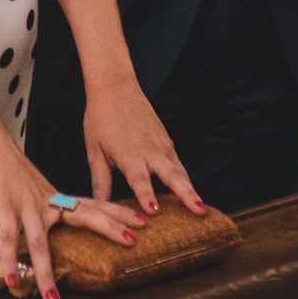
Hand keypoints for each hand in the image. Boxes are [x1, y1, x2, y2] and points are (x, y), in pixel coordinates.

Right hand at [0, 112, 143, 298]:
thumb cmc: (8, 165)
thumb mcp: (33, 187)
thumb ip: (45, 206)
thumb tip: (52, 225)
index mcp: (55, 197)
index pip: (92, 205)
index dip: (117, 214)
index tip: (141, 221)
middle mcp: (46, 200)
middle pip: (83, 215)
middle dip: (109, 228)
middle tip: (132, 241)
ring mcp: (26, 204)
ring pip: (40, 242)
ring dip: (45, 272)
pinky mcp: (4, 206)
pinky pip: (8, 238)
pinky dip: (10, 261)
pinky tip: (12, 280)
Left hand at [83, 74, 203, 215]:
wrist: (115, 86)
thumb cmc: (101, 119)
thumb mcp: (95, 151)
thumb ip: (100, 182)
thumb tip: (99, 209)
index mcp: (129, 155)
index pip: (139, 179)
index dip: (146, 195)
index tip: (154, 210)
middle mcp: (150, 151)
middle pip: (172, 175)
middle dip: (186, 194)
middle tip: (200, 212)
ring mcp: (162, 145)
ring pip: (180, 171)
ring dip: (191, 190)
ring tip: (202, 210)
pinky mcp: (167, 141)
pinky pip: (178, 165)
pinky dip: (185, 181)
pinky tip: (190, 197)